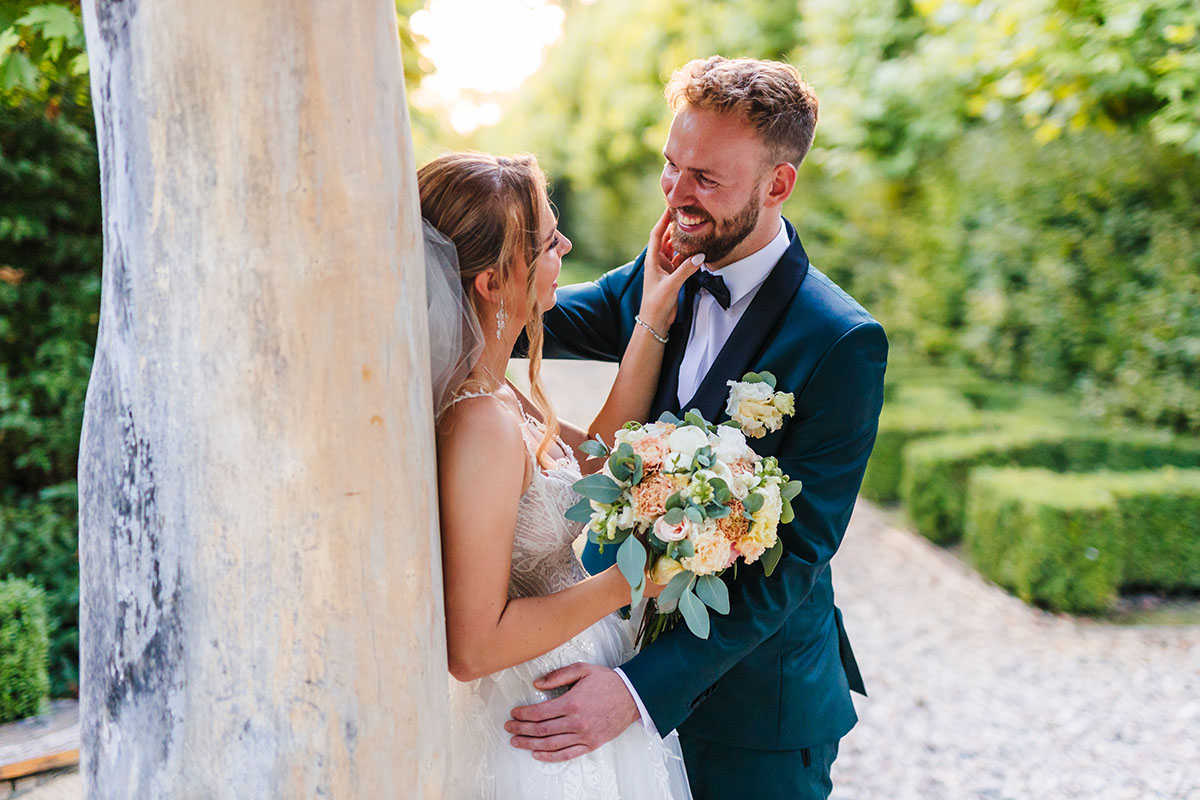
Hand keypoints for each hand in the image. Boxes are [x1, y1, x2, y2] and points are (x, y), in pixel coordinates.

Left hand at [505, 662, 640, 761]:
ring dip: (530, 744)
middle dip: (521, 729)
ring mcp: (584, 735)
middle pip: (541, 729)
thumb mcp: (582, 669)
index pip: (540, 712)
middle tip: (509, 728)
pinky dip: (550, 756)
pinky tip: (537, 754)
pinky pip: (567, 754)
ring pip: (551, 744)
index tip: (514, 713)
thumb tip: (537, 683)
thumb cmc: (607, 682)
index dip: (523, 714)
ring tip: (516, 742)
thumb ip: (558, 676)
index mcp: (572, 702)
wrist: (632, 696)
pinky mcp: (591, 744)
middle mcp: (576, 722)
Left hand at [639, 208, 703, 334]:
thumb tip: (700, 256)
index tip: (670, 207)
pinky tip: (698, 249)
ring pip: (676, 249)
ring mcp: (666, 269)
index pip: (657, 234)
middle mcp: (658, 262)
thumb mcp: (671, 285)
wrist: (655, 321)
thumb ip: (686, 270)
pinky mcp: (673, 276)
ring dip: (683, 241)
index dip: (663, 220)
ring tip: (694, 228)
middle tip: (687, 215)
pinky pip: (682, 261)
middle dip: (675, 227)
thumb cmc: (656, 303)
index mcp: (653, 260)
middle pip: (667, 239)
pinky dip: (689, 255)